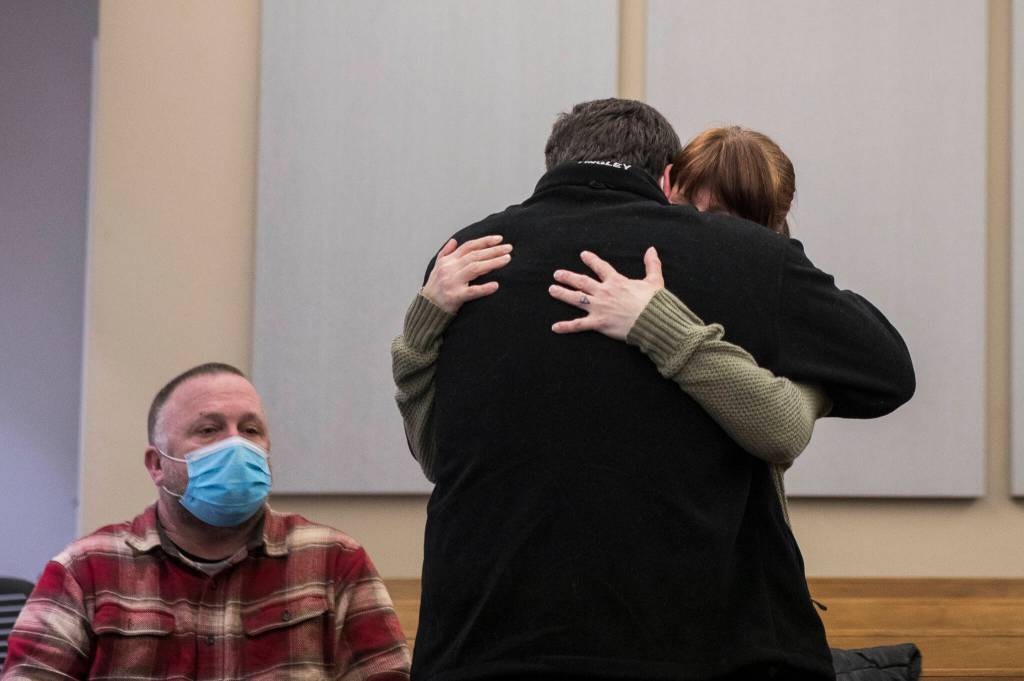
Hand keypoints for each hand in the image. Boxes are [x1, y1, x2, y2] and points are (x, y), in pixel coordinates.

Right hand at [422, 235, 511, 313]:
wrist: (426, 307)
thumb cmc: (434, 287)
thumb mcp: (437, 267)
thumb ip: (445, 253)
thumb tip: (454, 241)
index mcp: (448, 261)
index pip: (469, 246)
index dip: (484, 241)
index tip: (499, 239)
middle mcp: (450, 269)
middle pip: (475, 255)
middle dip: (493, 250)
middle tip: (509, 248)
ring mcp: (452, 282)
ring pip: (475, 269)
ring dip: (493, 263)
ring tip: (507, 259)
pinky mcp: (455, 296)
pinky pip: (472, 291)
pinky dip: (484, 288)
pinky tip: (496, 285)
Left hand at [549, 247, 663, 340]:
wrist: (652, 320)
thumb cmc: (654, 302)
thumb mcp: (655, 280)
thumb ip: (652, 264)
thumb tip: (652, 249)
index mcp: (616, 282)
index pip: (601, 267)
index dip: (591, 260)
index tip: (583, 255)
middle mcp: (604, 292)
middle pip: (582, 282)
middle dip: (568, 277)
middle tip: (557, 274)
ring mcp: (599, 307)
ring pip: (576, 298)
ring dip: (562, 294)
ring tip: (552, 290)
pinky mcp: (598, 323)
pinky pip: (579, 325)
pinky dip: (566, 327)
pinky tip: (554, 327)